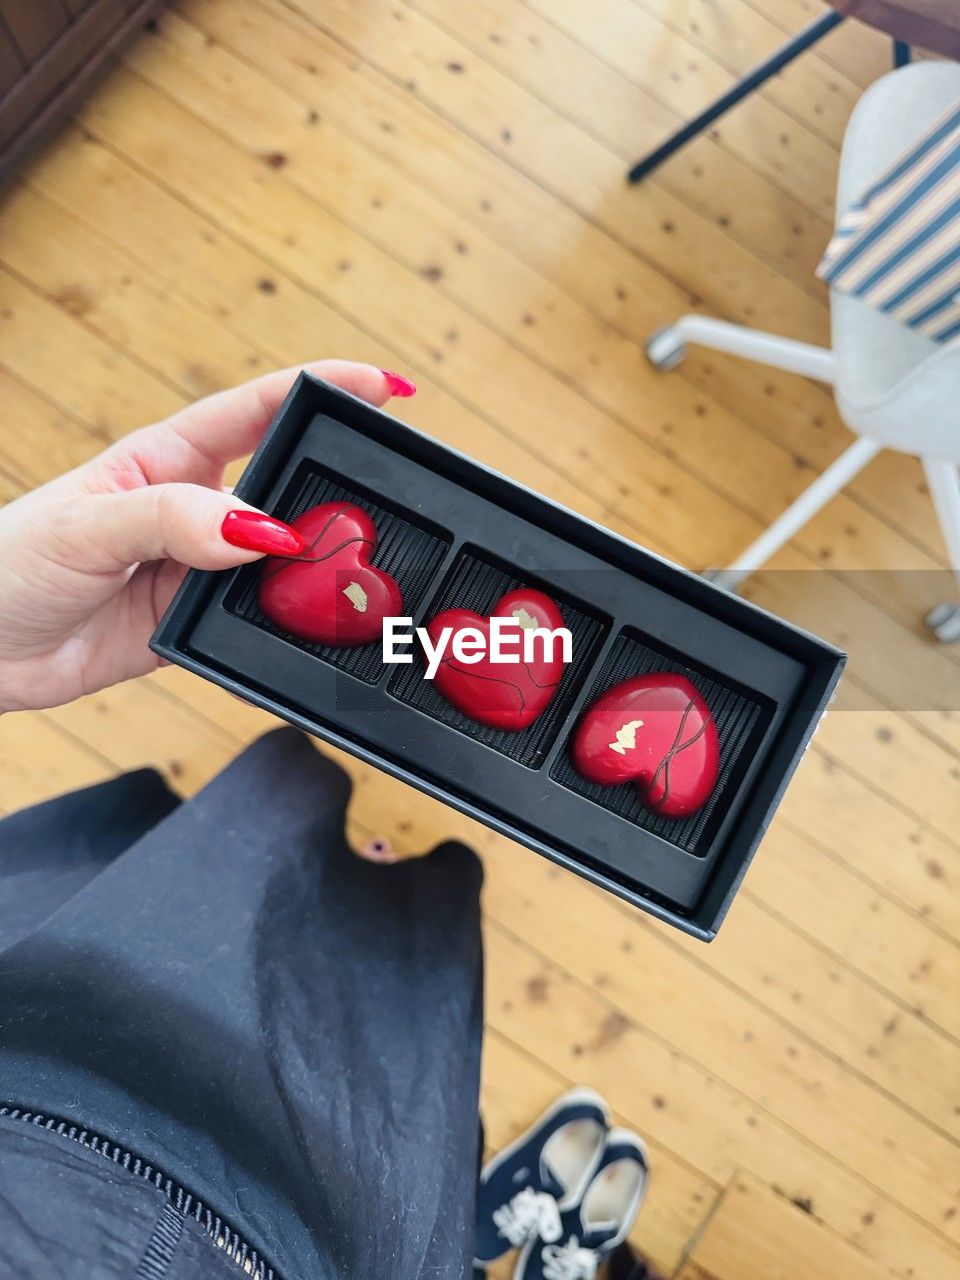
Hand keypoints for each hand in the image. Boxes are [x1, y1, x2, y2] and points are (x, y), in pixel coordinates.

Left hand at [0, 361, 414, 711]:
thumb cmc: (6, 565)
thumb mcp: (84, 527)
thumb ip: (171, 520)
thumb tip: (258, 529)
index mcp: (166, 459)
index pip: (258, 410)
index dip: (323, 389)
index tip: (385, 388)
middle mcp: (193, 509)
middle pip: (286, 487)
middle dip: (335, 490)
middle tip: (379, 508)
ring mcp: (200, 567)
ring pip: (280, 561)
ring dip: (311, 570)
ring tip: (343, 582)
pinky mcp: (200, 622)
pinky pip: (259, 621)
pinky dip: (284, 627)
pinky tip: (302, 630)